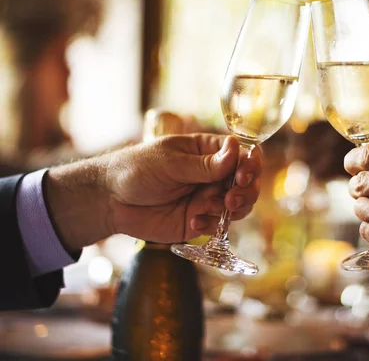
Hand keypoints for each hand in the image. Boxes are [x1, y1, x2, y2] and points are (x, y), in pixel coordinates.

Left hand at [45, 134, 261, 250]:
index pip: (242, 154)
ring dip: (234, 209)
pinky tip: (193, 221)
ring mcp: (208, 198)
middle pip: (247, 182)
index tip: (243, 175)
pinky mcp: (199, 220)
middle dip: (246, 191)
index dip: (250, 164)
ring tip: (212, 208)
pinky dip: (211, 224)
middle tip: (231, 199)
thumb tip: (236, 150)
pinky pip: (219, 225)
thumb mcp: (170, 163)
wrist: (111, 200)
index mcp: (208, 152)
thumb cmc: (137, 169)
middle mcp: (213, 175)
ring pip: (239, 205)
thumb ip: (204, 164)